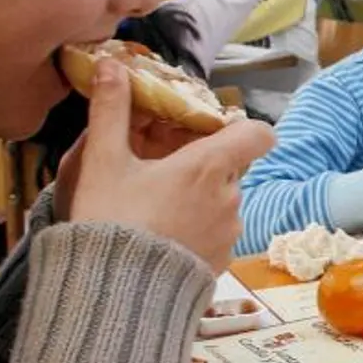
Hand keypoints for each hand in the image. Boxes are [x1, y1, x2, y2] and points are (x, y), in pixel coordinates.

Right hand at [61, 59, 275, 272]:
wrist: (114, 296)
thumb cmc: (110, 222)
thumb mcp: (103, 162)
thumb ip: (110, 110)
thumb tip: (111, 65)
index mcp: (210, 166)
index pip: (258, 133)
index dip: (242, 128)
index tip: (211, 131)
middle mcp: (230, 196)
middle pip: (231, 166)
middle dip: (202, 165)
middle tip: (161, 172)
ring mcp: (230, 232)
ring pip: (223, 200)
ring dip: (198, 198)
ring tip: (155, 209)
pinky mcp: (222, 262)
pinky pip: (216, 233)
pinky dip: (197, 230)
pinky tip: (161, 238)